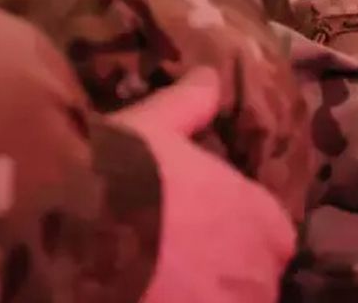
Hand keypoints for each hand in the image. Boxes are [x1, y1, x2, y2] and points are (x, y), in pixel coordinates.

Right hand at [112, 73, 296, 302]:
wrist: (82, 224)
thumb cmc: (127, 169)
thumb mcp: (156, 124)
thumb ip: (190, 105)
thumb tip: (210, 76)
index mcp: (258, 215)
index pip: (276, 234)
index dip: (247, 232)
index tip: (214, 229)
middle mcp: (256, 267)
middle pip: (258, 279)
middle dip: (230, 271)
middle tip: (186, 260)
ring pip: (233, 301)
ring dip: (211, 292)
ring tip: (168, 282)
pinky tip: (150, 295)